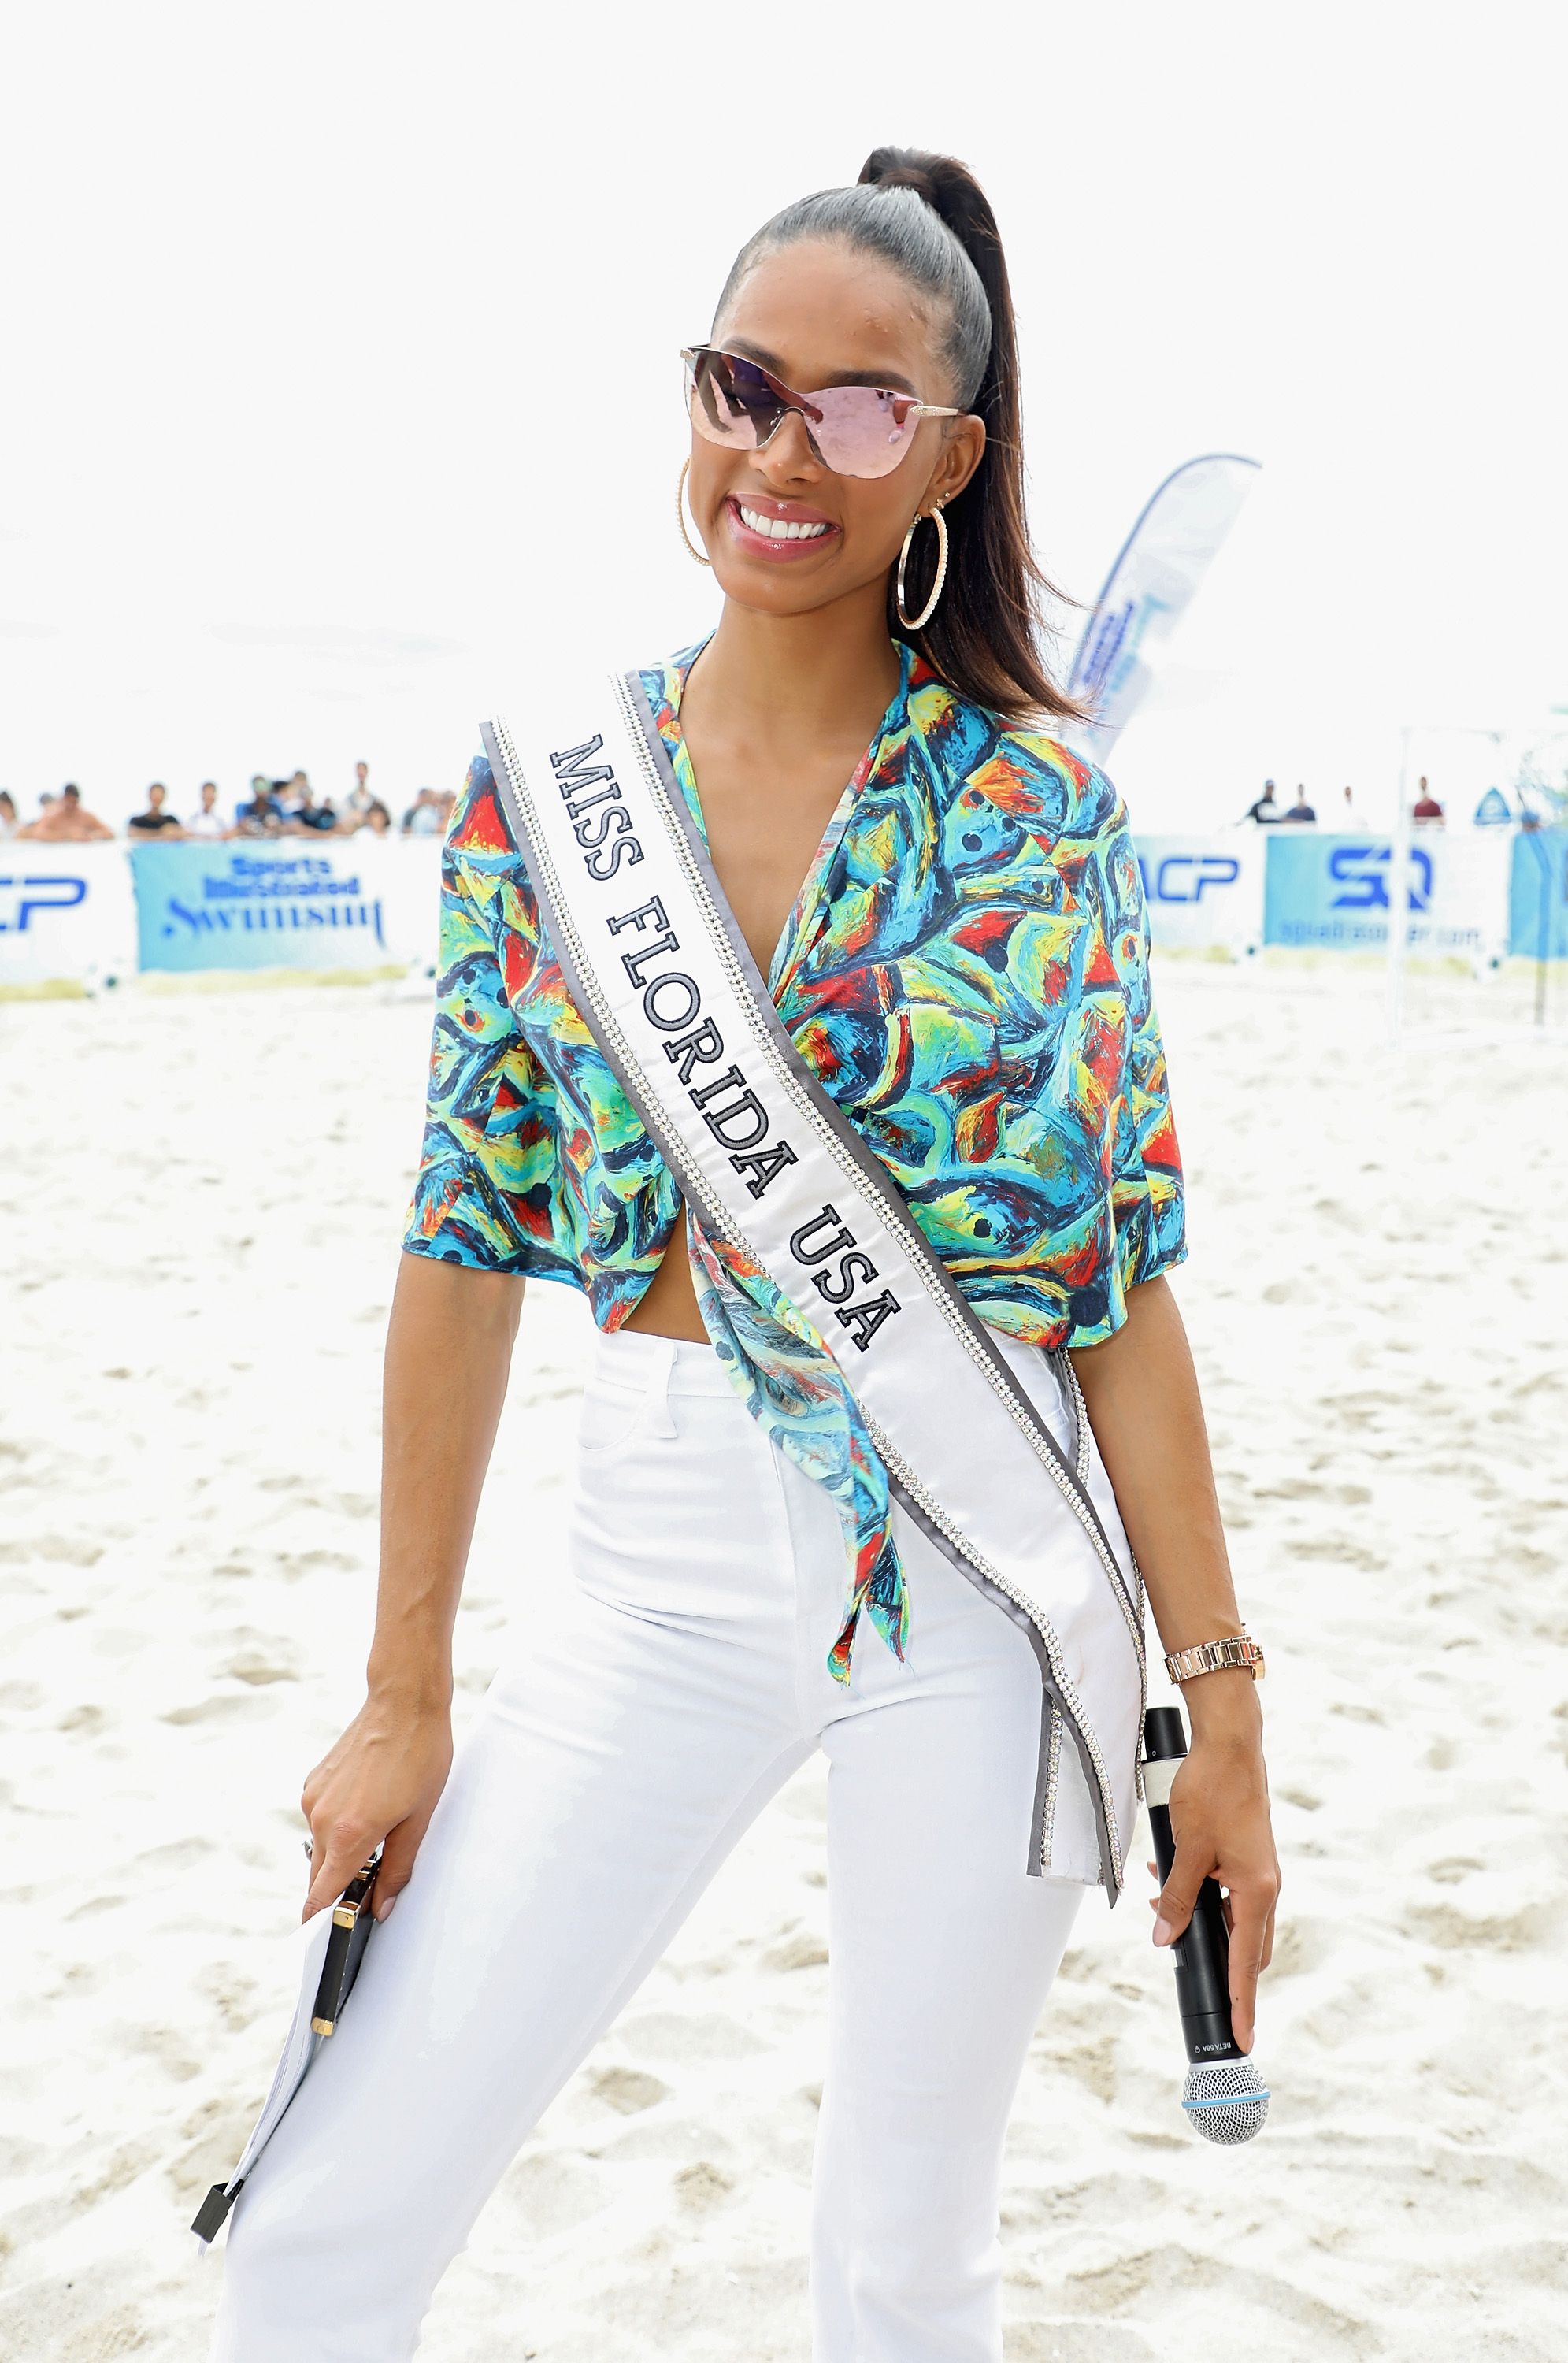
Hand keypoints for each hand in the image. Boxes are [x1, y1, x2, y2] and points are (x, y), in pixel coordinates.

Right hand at [300, 1690, 453, 1924]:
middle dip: (339, 1888)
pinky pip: (321, 1819)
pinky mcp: (314, 1781)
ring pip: (321, 1846)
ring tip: (381, 1832)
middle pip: (319, 1875)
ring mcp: (313, 1797)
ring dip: (342, 1852)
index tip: (329, 1940)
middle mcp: (321, 1818)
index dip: (322, 1923)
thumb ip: (399, 1868)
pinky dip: (339, 1825)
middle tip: (371, 1889)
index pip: (320, 1897)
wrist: (403, 1701)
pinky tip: (369, 1806)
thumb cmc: (421, 1756)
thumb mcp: (420, 1818)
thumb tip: (382, 1908)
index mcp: (349, 1834)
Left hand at [1146, 1722, 1279, 2053]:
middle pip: (1245, 1949)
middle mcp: (1264, 1887)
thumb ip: (1176, 1898)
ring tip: (1160, 1907)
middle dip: (1217, 1966)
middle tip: (1191, 1983)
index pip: (1245, 1964)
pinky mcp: (1247, 1859)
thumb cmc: (1213, 1790)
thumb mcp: (1187, 1850)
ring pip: (1233, 1920)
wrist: (1229, 1745)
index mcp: (1256, 1891)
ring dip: (1201, 1923)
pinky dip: (1201, 1898)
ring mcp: (1257, 1873)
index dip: (1242, 2003)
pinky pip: (1227, 1895)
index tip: (1244, 2040)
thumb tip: (1162, 1937)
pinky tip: (1166, 1881)